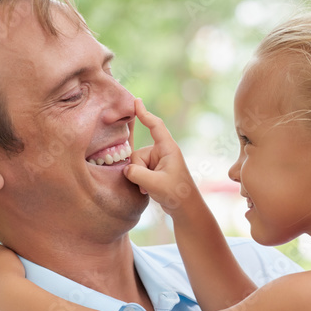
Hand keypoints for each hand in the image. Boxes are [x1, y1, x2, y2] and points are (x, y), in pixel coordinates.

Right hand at [124, 98, 202, 215]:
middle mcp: (163, 152)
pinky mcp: (154, 170)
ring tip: (150, 188)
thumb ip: (136, 173)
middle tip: (149, 183)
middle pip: (137, 154)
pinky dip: (140, 181)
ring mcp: (158, 161)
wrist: (185, 209)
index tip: (136, 101)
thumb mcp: (154, 183)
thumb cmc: (176, 194)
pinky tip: (148, 190)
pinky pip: (137, 171)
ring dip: (139, 177)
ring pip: (135, 164)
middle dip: (137, 169)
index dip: (145, 113)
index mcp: (168, 149)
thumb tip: (125, 169)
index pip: (155, 126)